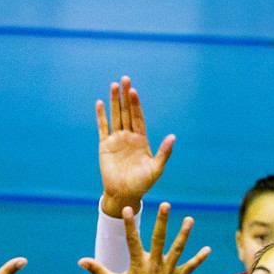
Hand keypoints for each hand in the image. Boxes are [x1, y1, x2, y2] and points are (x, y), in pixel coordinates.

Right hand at [79, 203, 208, 273]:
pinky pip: (190, 268)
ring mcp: (167, 273)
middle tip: (166, 204)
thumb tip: (80, 261)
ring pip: (178, 249)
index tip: (128, 209)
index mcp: (138, 265)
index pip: (132, 240)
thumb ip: (97, 270)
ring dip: (184, 234)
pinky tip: (207, 249)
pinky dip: (199, 259)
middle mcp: (154, 266)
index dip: (129, 224)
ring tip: (190, 219)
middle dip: (162, 221)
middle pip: (159, 239)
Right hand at [97, 76, 173, 217]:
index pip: (138, 117)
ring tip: (113, 85)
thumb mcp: (156, 169)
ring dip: (113, 101)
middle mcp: (129, 137)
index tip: (133, 91)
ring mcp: (116, 140)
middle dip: (125, 96)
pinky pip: (102, 128)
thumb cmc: (143, 184)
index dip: (136, 104)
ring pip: (115, 116)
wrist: (125, 194)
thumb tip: (173, 137)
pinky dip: (101, 116)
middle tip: (125, 79)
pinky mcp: (105, 147)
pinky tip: (99, 103)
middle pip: (126, 112)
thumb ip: (164, 152)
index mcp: (142, 139)